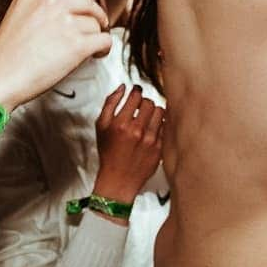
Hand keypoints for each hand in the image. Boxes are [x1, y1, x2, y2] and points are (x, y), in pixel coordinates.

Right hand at [0, 0, 110, 109]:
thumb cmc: (4, 57)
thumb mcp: (18, 20)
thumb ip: (42, 12)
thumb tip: (73, 20)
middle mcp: (49, 3)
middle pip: (88, 2)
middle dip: (96, 17)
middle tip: (96, 29)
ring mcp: (63, 22)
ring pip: (96, 24)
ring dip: (97, 37)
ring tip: (89, 51)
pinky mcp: (76, 44)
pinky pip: (103, 40)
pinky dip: (104, 49)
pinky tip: (96, 56)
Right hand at [93, 84, 163, 205]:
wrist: (118, 178)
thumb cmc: (108, 153)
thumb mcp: (101, 126)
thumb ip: (110, 104)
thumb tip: (121, 88)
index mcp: (121, 123)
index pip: (135, 96)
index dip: (135, 91)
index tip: (135, 92)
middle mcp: (137, 130)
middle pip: (149, 103)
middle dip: (144, 102)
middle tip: (139, 107)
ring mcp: (150, 140)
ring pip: (160, 112)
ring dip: (153, 112)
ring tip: (147, 117)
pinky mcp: (160, 148)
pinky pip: (165, 126)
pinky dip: (159, 125)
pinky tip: (151, 129)